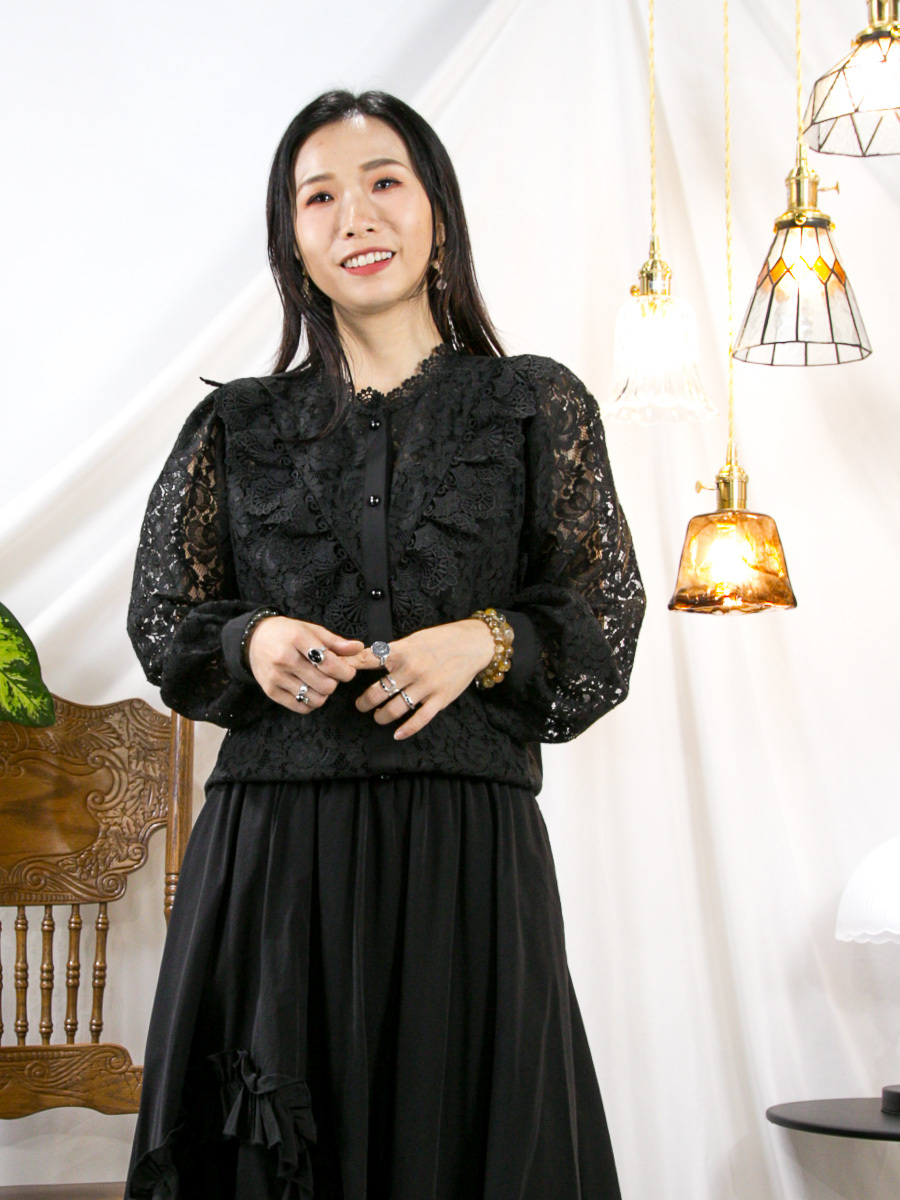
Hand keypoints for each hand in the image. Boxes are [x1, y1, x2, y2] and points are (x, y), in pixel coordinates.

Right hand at [247, 617, 364, 713]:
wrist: (254, 639)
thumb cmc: (287, 633)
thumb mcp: (311, 630)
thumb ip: (336, 642)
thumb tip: (359, 648)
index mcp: (297, 639)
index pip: (330, 663)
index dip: (346, 671)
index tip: (348, 670)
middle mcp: (285, 659)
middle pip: (325, 684)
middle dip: (335, 682)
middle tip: (331, 675)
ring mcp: (276, 677)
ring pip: (315, 699)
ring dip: (323, 693)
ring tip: (319, 682)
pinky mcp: (271, 691)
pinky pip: (300, 707)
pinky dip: (310, 702)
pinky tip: (309, 690)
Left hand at [348, 619, 495, 738]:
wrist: (472, 644)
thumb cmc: (441, 639)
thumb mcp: (413, 639)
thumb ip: (392, 652)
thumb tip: (365, 658)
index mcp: (401, 652)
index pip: (368, 660)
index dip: (349, 668)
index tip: (338, 674)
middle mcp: (411, 670)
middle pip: (377, 692)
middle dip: (364, 701)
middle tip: (360, 704)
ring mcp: (426, 686)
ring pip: (394, 709)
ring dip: (381, 716)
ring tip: (377, 716)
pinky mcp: (440, 699)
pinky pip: (420, 720)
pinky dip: (406, 729)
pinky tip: (397, 734)